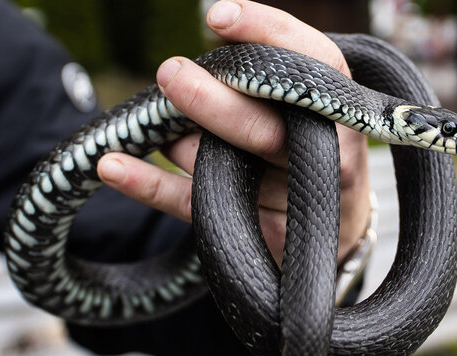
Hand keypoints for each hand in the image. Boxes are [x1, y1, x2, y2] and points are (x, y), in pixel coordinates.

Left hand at [97, 0, 369, 263]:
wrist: (342, 221)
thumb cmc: (311, 143)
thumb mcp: (309, 105)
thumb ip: (268, 79)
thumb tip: (192, 64)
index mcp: (340, 108)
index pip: (317, 62)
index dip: (269, 33)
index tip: (218, 16)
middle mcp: (327, 154)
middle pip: (266, 130)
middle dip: (211, 103)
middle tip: (170, 74)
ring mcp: (297, 200)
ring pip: (222, 166)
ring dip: (179, 142)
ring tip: (169, 129)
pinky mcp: (268, 233)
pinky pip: (199, 208)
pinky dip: (151, 186)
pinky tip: (113, 165)